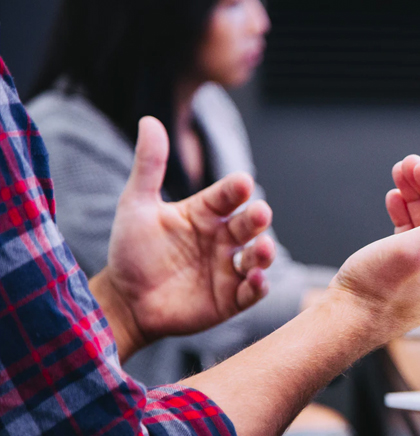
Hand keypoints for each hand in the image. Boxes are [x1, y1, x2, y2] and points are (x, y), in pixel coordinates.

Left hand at [95, 117, 275, 358]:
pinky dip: (258, 286)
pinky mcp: (230, 299)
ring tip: (263, 249)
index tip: (242, 183)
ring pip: (257, 257)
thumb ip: (149, 166)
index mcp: (205, 213)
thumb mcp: (136, 205)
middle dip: (257, 218)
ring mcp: (228, 269)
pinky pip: (251, 291)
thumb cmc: (131, 251)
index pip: (227, 196)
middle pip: (248, 225)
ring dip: (264, 253)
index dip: (235, 189)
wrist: (125, 301)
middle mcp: (222, 238)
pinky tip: (255, 279)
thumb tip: (149, 120)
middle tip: (260, 213)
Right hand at [328, 157, 419, 341]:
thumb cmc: (376, 293)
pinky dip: (407, 215)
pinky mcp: (414, 273)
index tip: (418, 167)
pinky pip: (417, 236)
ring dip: (416, 197)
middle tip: (405, 165)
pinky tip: (394, 201)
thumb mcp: (415, 250)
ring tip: (398, 176)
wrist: (345, 322)